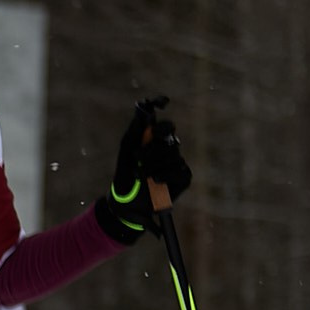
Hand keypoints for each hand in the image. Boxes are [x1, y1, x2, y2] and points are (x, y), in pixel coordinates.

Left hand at [96, 96, 192, 238]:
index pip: (165, 124)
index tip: (161, 107)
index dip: (163, 116)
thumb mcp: (126, 150)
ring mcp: (178, 162)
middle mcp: (169, 148)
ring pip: (173, 154)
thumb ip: (135, 130)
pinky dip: (163, 175)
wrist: (126, 201)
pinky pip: (178, 170)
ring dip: (153, 164)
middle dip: (152, 146)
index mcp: (156, 140)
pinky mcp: (184, 177)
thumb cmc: (125, 174)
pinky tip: (153, 181)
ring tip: (140, 174)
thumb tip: (143, 110)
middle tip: (137, 157)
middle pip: (169, 136)